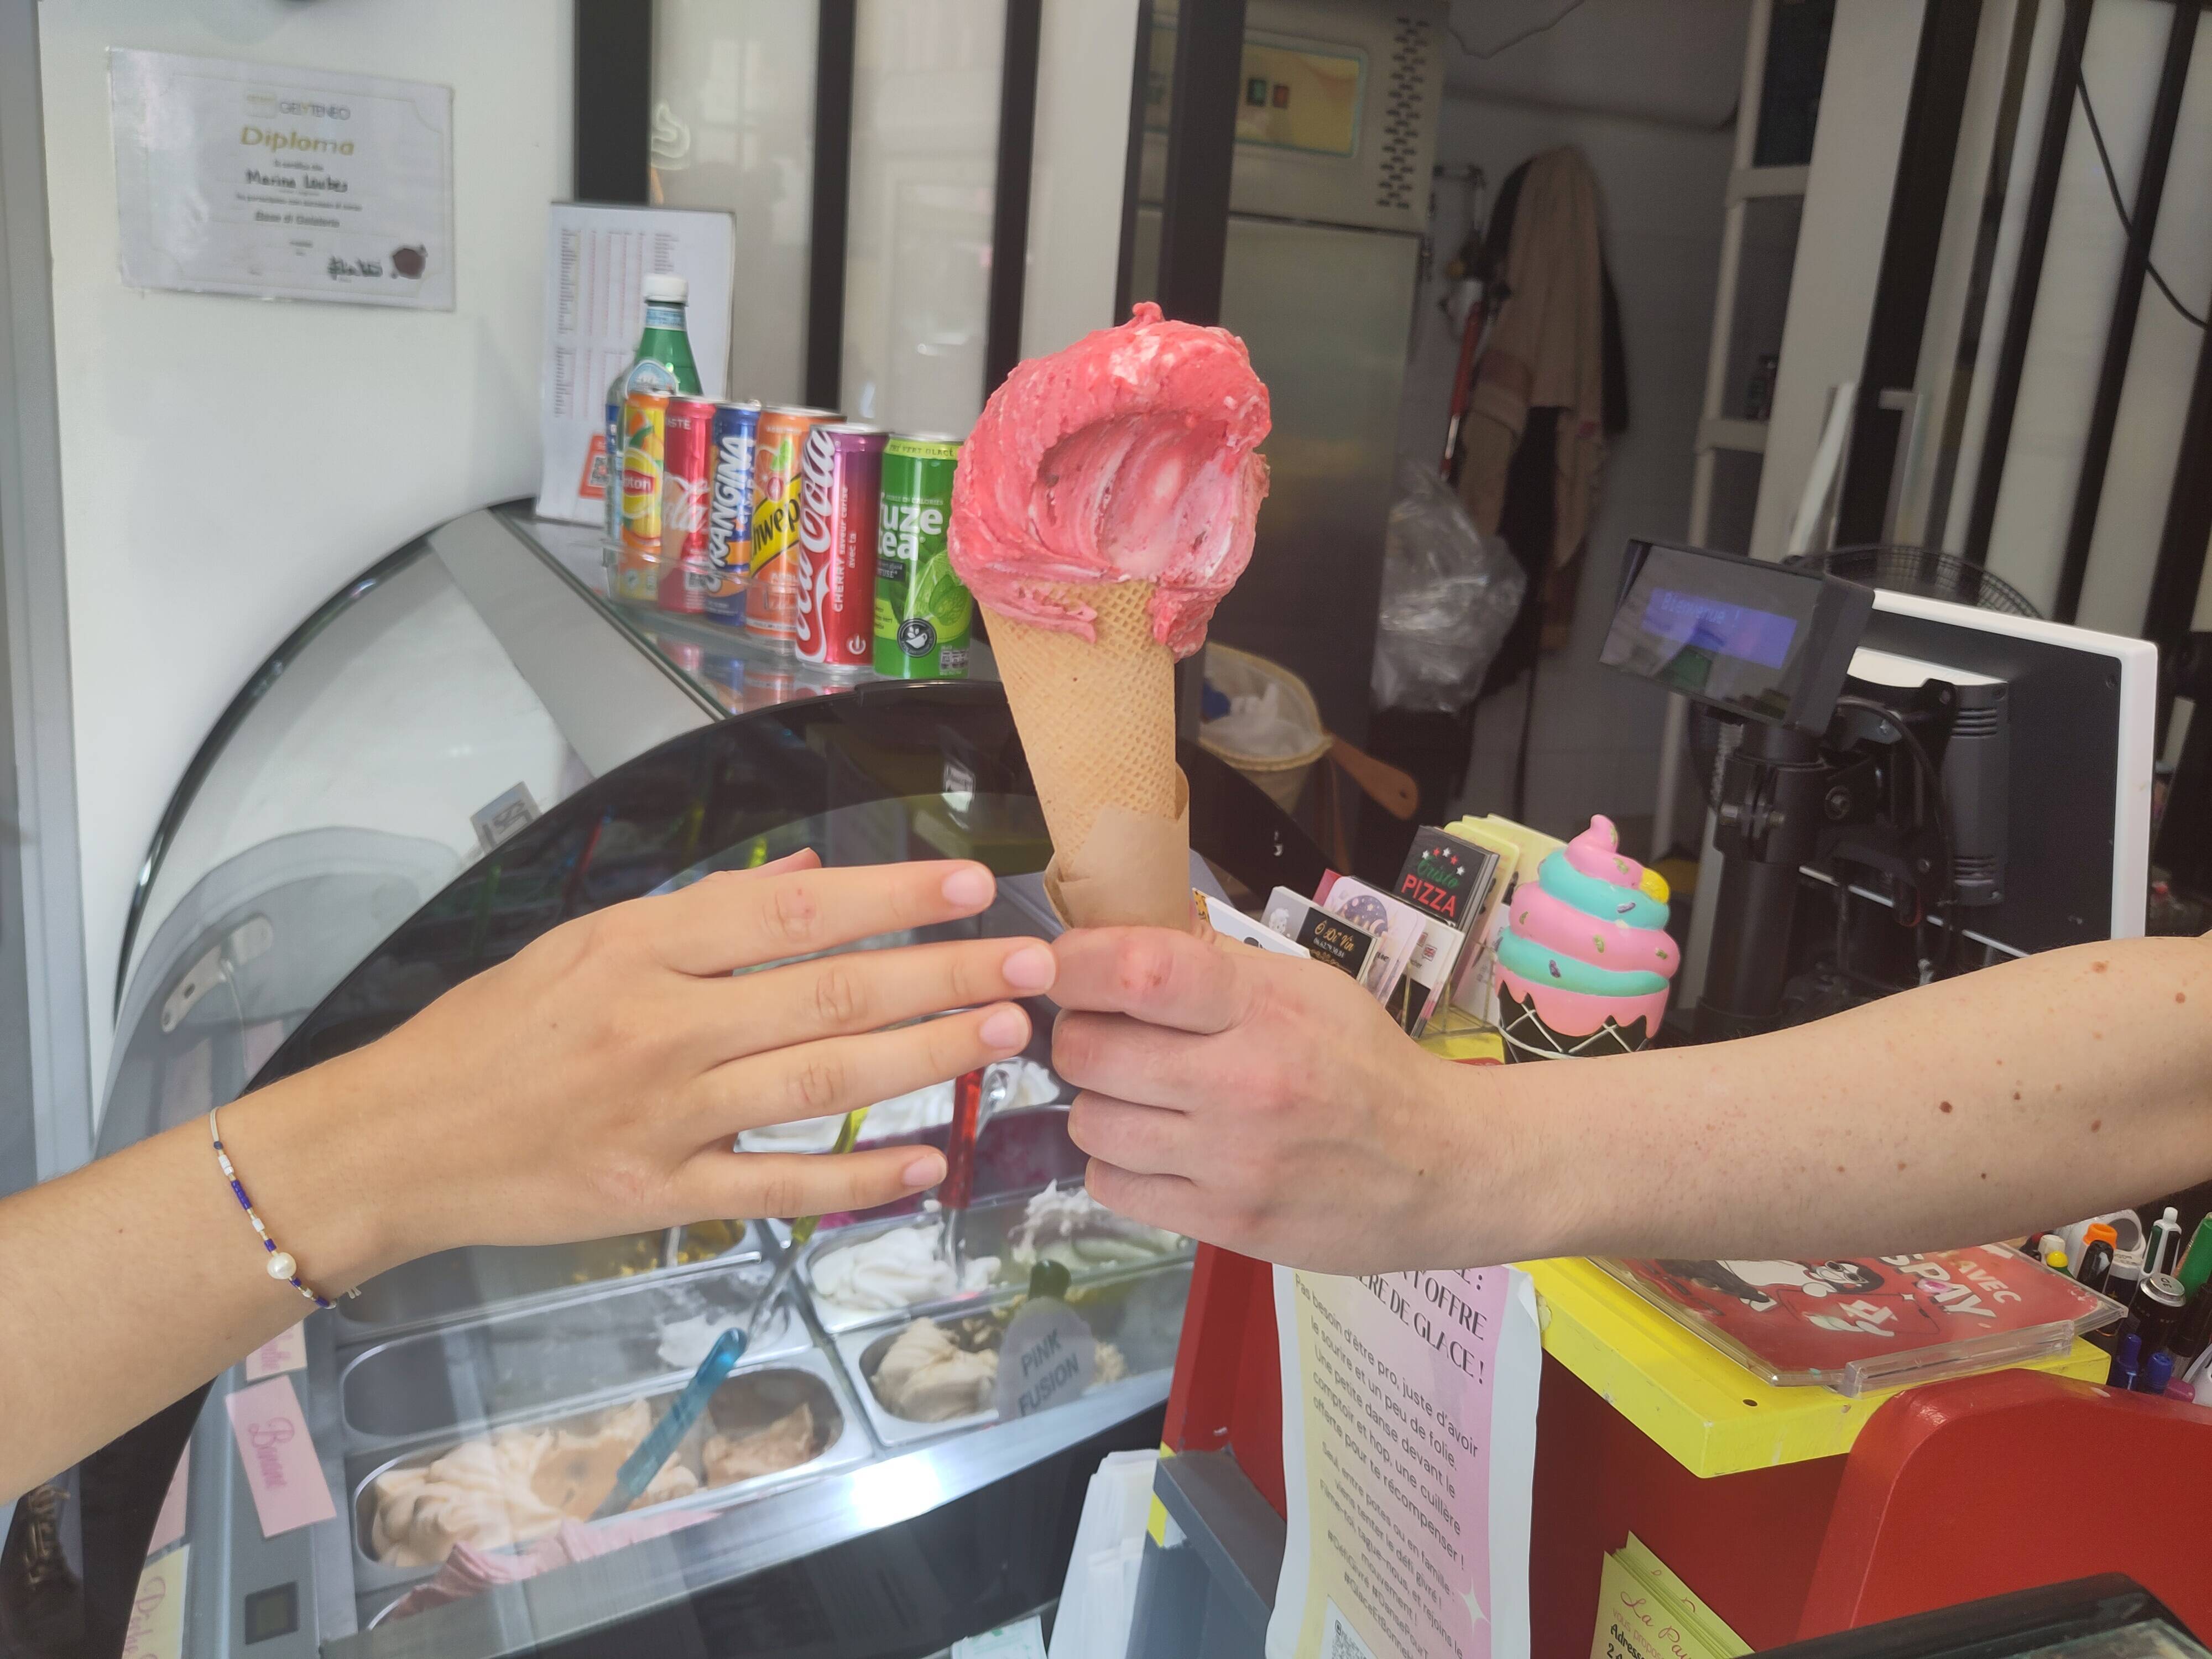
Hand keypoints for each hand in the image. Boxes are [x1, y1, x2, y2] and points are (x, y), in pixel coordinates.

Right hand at [230, 851, 1056, 1284]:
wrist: (397, 1141)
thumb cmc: (492, 1031)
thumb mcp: (584, 941)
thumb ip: (701, 912)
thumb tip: (814, 876)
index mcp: (641, 948)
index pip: (793, 911)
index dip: (892, 898)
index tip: (973, 887)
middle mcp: (661, 1026)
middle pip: (828, 995)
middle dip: (943, 976)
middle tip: (1033, 965)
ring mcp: (665, 1118)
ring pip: (820, 1083)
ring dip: (925, 1060)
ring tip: (1006, 1036)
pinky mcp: (661, 1197)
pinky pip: (779, 1188)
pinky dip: (858, 1178)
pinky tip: (931, 1161)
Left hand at [1050, 927, 1496, 1274]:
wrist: (1440, 1167)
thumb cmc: (1365, 1065)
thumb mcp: (1308, 988)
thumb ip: (1214, 964)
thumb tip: (1117, 933)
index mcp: (1264, 1009)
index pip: (1138, 970)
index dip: (1074, 962)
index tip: (1060, 965)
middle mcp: (1242, 1084)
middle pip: (1089, 1049)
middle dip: (1081, 1033)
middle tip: (1108, 1035)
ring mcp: (1231, 1161)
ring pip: (1089, 1121)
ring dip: (1098, 1102)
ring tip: (1138, 1095)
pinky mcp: (1226, 1223)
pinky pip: (1112, 1186)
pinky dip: (1117, 1163)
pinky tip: (1154, 1147)